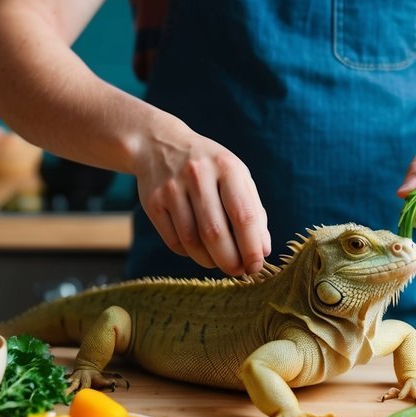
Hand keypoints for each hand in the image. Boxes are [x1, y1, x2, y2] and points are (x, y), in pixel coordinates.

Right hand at [134, 127, 269, 276]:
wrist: (159, 145)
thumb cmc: (210, 168)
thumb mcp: (236, 177)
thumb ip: (253, 211)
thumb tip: (262, 250)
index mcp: (227, 168)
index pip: (244, 215)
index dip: (251, 247)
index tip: (256, 266)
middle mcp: (198, 175)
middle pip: (215, 233)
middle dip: (230, 261)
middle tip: (238, 272)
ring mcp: (172, 189)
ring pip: (192, 241)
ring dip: (209, 261)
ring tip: (219, 262)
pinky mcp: (153, 203)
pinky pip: (174, 241)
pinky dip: (189, 253)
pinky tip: (199, 250)